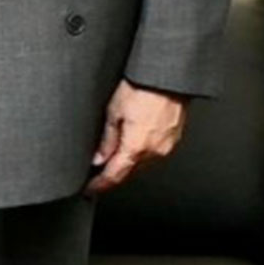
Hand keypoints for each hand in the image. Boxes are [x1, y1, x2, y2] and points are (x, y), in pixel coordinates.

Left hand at [85, 80, 187, 194]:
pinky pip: (154, 154)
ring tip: (113, 158)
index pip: (114, 177)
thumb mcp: (114, 111)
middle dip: (113, 175)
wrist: (166, 76)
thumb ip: (107, 140)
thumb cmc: (141, 86)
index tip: (90, 188)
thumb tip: (99, 157)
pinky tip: (133, 145)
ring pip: (142, 165)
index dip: (99, 185)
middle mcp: (154, 152)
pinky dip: (141, 154)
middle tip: (97, 174)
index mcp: (136, 147)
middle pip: (129, 173)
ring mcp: (166, 146)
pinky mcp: (173, 139)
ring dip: (127, 164)